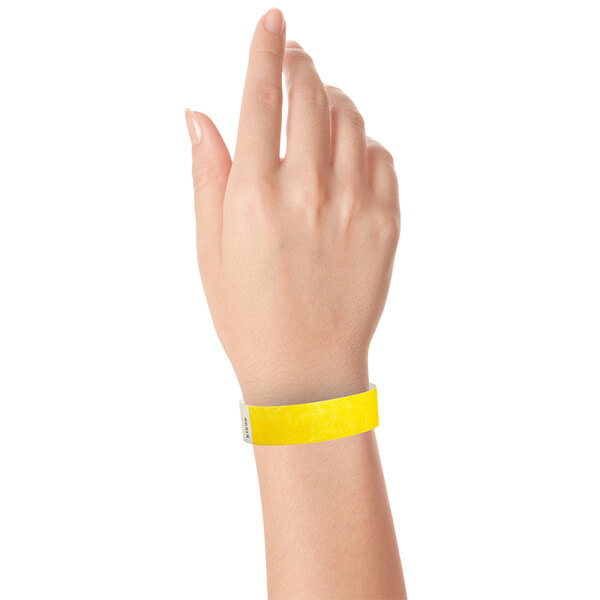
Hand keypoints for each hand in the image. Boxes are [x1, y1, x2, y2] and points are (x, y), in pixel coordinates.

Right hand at [185, 8, 399, 405]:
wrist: (306, 368)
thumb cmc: (248, 315)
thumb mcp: (208, 249)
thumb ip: (207, 175)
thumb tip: (198, 115)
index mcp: (254, 195)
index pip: (260, 98)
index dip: (265, 49)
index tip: (273, 22)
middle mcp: (306, 192)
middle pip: (310, 97)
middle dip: (301, 65)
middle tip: (295, 56)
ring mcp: (352, 206)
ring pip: (351, 120)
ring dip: (334, 99)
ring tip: (321, 103)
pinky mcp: (386, 224)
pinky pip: (382, 158)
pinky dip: (365, 143)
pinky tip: (350, 152)